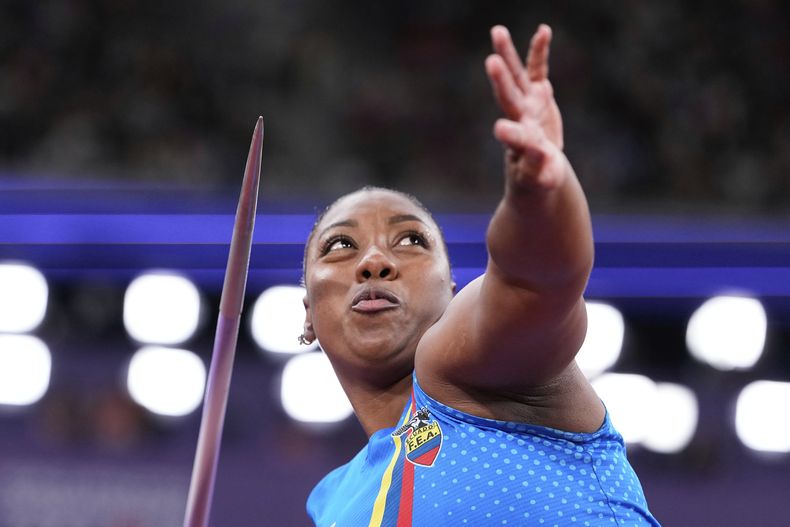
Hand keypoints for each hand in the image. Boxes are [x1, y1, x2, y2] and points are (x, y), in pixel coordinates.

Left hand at [486, 24, 568, 190]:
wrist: (538, 169)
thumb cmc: (538, 177)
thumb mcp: (542, 177)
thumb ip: (542, 168)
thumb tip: (545, 158)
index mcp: (521, 145)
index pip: (517, 139)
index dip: (512, 135)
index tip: (500, 129)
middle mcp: (520, 120)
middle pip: (509, 99)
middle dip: (502, 82)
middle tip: (492, 62)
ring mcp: (527, 105)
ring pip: (515, 78)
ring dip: (508, 54)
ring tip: (498, 31)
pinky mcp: (537, 95)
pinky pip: (536, 70)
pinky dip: (539, 51)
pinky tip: (543, 30)